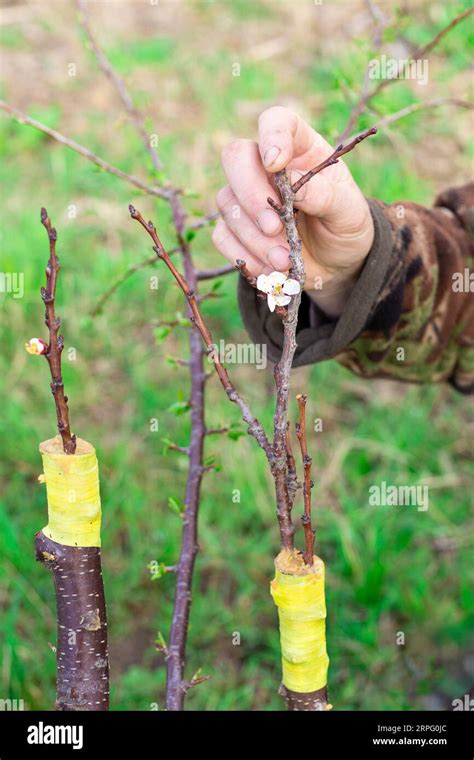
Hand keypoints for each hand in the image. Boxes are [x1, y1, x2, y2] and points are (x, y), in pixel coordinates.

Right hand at [213, 106, 373, 316]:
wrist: (337, 265)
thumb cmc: (345, 227)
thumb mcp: (349, 212)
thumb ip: (326, 195)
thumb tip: (290, 183)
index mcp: (300, 148)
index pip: (276, 122)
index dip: (271, 136)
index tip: (275, 163)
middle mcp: (266, 167)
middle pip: (236, 157)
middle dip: (251, 195)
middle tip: (274, 226)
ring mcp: (246, 197)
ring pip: (228, 204)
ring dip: (254, 237)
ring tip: (283, 261)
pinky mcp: (235, 229)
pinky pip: (222, 236)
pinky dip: (244, 256)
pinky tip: (267, 270)